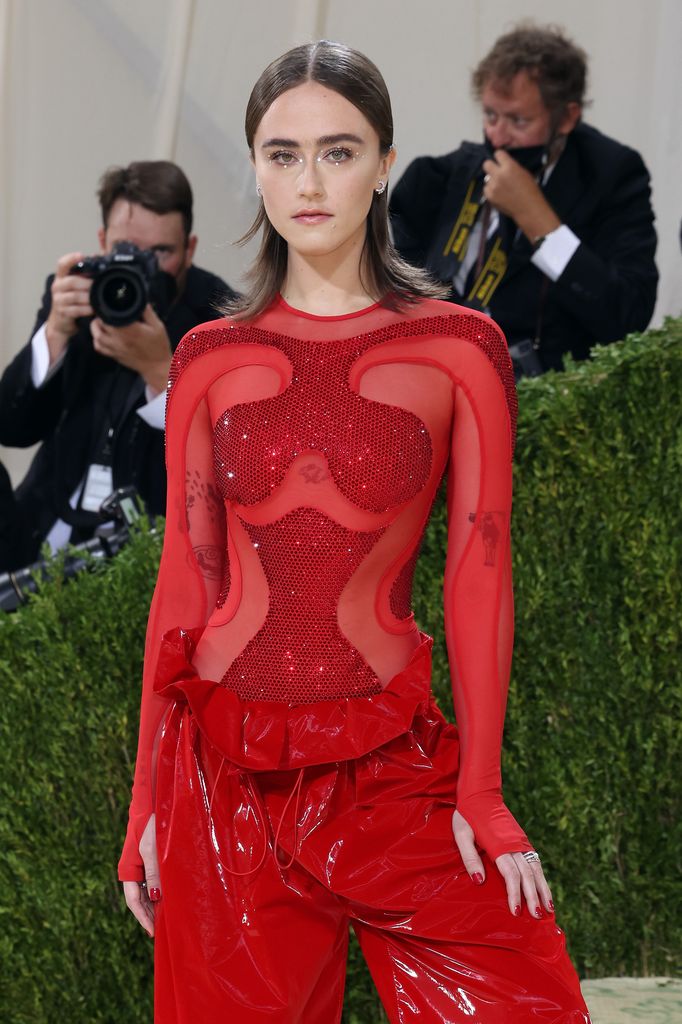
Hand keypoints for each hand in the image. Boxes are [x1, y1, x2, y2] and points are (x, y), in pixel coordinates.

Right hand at [45, 252, 94, 364]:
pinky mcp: (62, 312)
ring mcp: (58, 300)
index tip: (81, 255)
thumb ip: (85, 275)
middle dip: (88, 284)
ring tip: (98, 298)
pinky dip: (87, 309)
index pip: (62, 264)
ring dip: (89, 297)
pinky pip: (77, 309)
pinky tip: (94, 309)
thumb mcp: (75, 286)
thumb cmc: (71, 301)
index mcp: (61, 277)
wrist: (60, 323)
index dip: (71, 259)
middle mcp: (57, 286)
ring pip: (75, 296)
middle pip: (72, 281)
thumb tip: (100, 258)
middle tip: (99, 285)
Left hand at [90, 304, 171, 393]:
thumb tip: (139, 300)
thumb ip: (147, 312)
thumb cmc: (158, 347)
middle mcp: (121, 340)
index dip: (107, 308)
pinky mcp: (114, 355)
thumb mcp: (158, 326)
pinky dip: (97, 340)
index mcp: (131, 331)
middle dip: (101, 316)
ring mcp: (116, 349)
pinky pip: (99, 347)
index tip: (110, 305)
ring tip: (102, 322)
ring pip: (97, 336)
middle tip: (107, 312)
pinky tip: (102, 335)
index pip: (110, 316)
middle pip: (101, 324)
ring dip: (96, 327)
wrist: (157, 367)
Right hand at [122, 813, 161, 936]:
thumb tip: (155, 897)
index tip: (153, 931)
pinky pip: (153, 881)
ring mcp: (140, 866)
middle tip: (163, 929)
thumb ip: (153, 873)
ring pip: (146, 892)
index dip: (143, 917)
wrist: (152, 805)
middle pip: (139, 899)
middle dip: (150, 914)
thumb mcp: (152, 849)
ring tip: (167, 918)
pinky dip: (159, 892)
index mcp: (127, 870)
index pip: (133, 901)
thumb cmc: (151, 826)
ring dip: (155, 904)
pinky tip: (169, 898)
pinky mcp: (149, 861)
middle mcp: (132, 871)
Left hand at [452, 809, 553, 917]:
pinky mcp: (522, 840)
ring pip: (536, 868)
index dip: (515, 893)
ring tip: (549, 909)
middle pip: (527, 874)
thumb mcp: (461, 834)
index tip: (516, 911)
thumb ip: (469, 857)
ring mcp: (520, 842)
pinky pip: (535, 861)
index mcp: (499, 845)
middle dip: (533, 897)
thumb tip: (479, 881)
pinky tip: (545, 889)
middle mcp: (514, 844)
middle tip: (536, 917)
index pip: (511, 874)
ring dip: (543, 889)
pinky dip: (542, 877)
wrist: (481, 794)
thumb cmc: (468, 815)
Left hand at [482, 150, 560, 241]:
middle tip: (496, 171)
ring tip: (501, 186)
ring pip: (486, 178)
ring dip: (492, 180)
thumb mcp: (523, 172)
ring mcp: (493, 186)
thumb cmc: (530, 190)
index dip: (500, 157)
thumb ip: (512, 166)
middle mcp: (499, 175)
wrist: (528, 208)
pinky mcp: (489, 196)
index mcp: (509, 167)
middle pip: (486, 164)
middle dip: (491, 166)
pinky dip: (491, 190)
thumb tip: (503, 164)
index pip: (498, 153)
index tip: (501, 160)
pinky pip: (486, 189)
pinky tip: (499, 193)